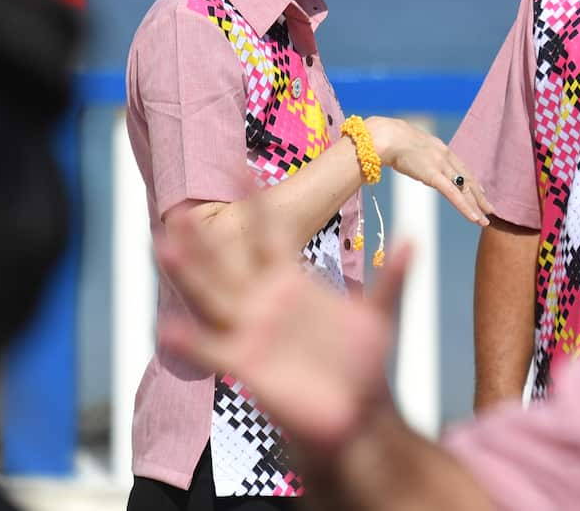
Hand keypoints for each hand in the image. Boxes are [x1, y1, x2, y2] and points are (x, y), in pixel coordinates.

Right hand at [157, 207, 410, 457]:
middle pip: (229, 258)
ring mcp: (252, 330)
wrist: (355, 414)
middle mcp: (266, 300)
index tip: (239, 165)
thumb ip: (394, 277)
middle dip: (206, 233)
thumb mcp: (381, 314)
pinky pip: (213, 348)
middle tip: (181, 204)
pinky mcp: (246, 364)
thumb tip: (416, 240)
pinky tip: (167, 326)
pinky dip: (190, 340)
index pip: (269, 231)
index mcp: (292, 280)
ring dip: (189, 271)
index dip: (254, 199)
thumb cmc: (364, 363)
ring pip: (213, 294)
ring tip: (163, 244)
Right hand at [365, 116, 493, 226]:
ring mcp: (441, 166)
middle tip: (490, 209)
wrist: (387, 136)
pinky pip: (454, 195)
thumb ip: (419, 156)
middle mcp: (445, 156)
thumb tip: (418, 163)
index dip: (471, 181)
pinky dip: (465, 207)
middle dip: (479, 195)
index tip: (480, 191)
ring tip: (485, 220)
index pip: (461, 168)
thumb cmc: (391, 140)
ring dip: (476, 205)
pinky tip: (474, 218)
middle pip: (467, 179)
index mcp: (440, 149)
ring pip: (464, 189)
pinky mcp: (435, 176)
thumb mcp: (410, 147)